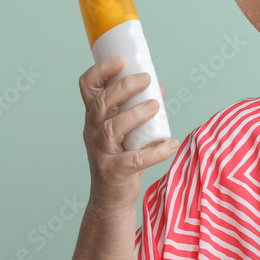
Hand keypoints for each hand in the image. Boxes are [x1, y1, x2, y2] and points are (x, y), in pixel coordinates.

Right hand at [78, 56, 178, 210]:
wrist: (111, 198)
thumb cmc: (121, 158)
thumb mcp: (128, 131)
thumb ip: (139, 109)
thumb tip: (159, 88)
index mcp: (94, 117)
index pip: (87, 87)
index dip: (100, 70)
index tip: (121, 60)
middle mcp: (93, 131)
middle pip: (100, 104)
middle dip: (123, 88)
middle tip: (146, 79)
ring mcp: (101, 152)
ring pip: (112, 128)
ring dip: (135, 114)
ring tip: (155, 106)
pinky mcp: (113, 172)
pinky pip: (134, 159)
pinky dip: (156, 151)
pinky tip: (172, 144)